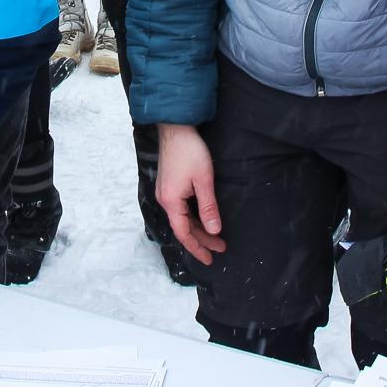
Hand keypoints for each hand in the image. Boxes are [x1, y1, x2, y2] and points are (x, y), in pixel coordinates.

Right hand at [155, 123, 225, 265]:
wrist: (175, 128)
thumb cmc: (190, 152)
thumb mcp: (204, 181)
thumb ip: (208, 207)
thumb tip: (214, 231)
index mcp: (171, 201)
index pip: (184, 233)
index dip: (198, 248)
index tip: (211, 259)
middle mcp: (165, 199)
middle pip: (183, 227)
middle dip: (202, 240)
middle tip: (221, 248)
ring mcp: (165, 192)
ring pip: (182, 218)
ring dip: (198, 229)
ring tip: (215, 237)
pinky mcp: (168, 185)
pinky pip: (180, 209)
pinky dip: (192, 218)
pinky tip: (202, 219)